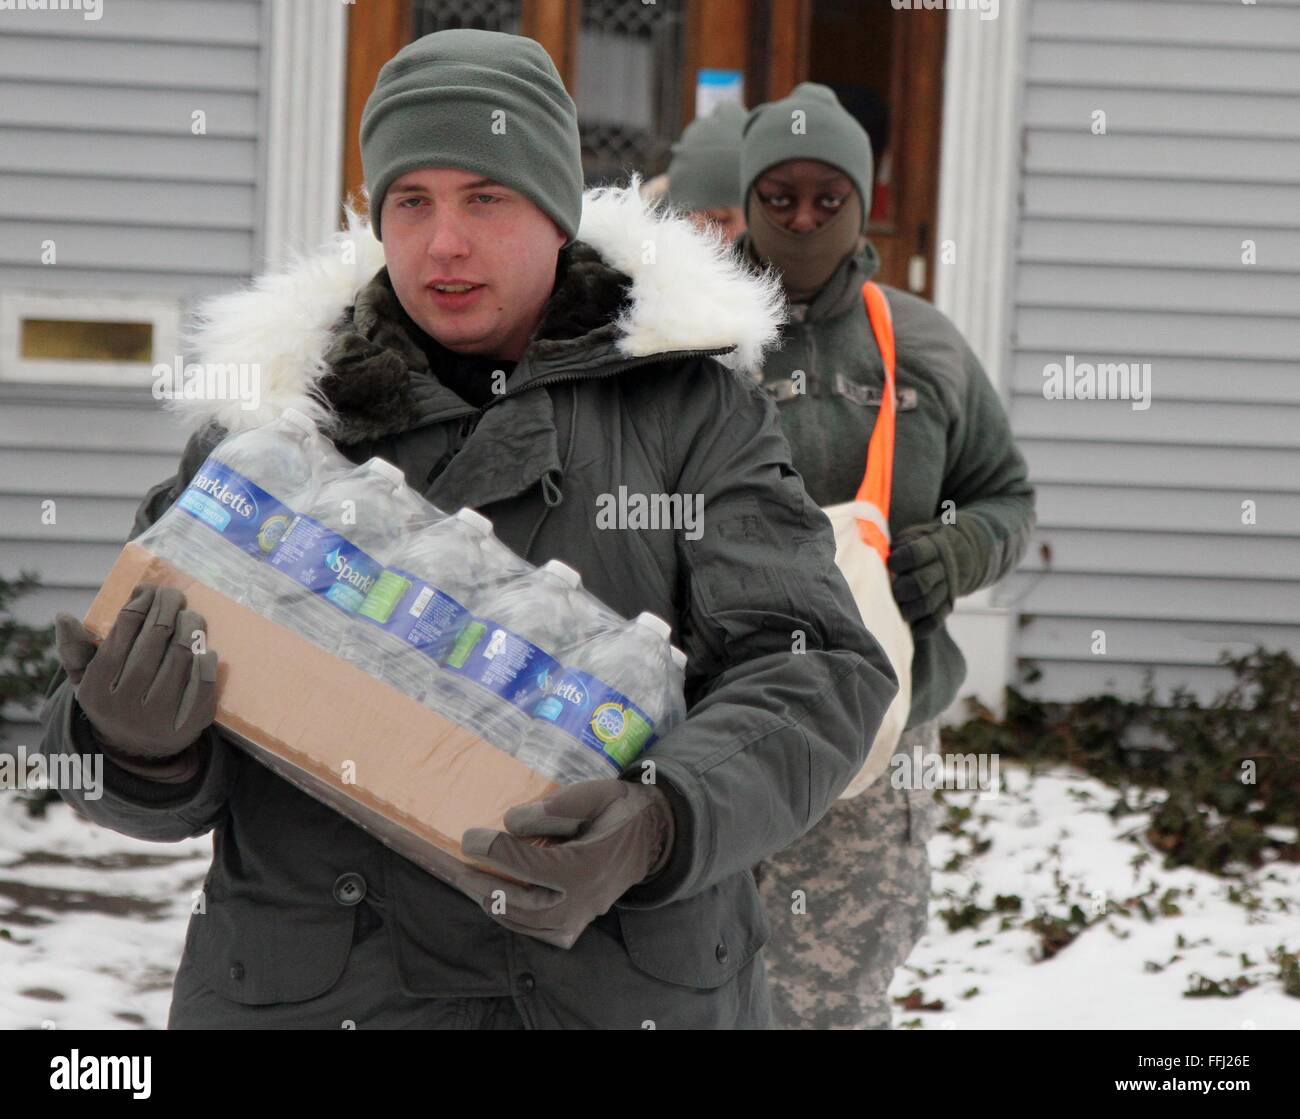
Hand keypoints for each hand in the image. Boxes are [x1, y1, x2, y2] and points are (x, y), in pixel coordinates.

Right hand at [54, 582, 217, 759]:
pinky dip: (206, 659)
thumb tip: (64, 616)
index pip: (121, 632)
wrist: (138, 749)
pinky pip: (203, 681)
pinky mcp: (190, 722)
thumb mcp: (86, 681)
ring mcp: (160, 715)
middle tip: (174, 594)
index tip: (149, 591)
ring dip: (190, 627)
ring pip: (181, 656)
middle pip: (154, 639)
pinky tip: (204, 647)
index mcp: (97, 687)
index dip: (139, 605)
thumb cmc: (113, 700)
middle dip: (167, 608)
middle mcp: (126, 703)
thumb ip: (75, 650)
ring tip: (191, 616)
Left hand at [456, 779, 674, 948]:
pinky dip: (512, 918)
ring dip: (492, 904)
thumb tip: (511, 823)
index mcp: (589, 864)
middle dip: (483, 886)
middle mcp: (584, 898)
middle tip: (456, 866)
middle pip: (521, 905)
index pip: (529, 864)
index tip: (468, 837)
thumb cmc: (621, 810)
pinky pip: (538, 931)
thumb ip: (556, 807)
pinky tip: (494, 899)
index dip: (494, 850)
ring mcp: (582, 916)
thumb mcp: (596, 794)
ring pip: (526, 923)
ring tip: (467, 882)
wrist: (654, 837)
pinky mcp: (579, 923)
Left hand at [887, 521, 959, 637]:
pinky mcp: (947, 606)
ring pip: (928, 604)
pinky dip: (922, 627)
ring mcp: (946, 589)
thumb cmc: (921, 546)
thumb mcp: (912, 537)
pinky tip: (909, 628)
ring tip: (897, 611)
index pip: (916, 554)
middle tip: (892, 592)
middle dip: (903, 589)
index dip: (900, 561)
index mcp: (932, 547)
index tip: (890, 564)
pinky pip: (936, 620)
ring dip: (909, 610)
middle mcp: (942, 569)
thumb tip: (874, 557)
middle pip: (922, 582)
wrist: (957, 555)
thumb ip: (896, 547)